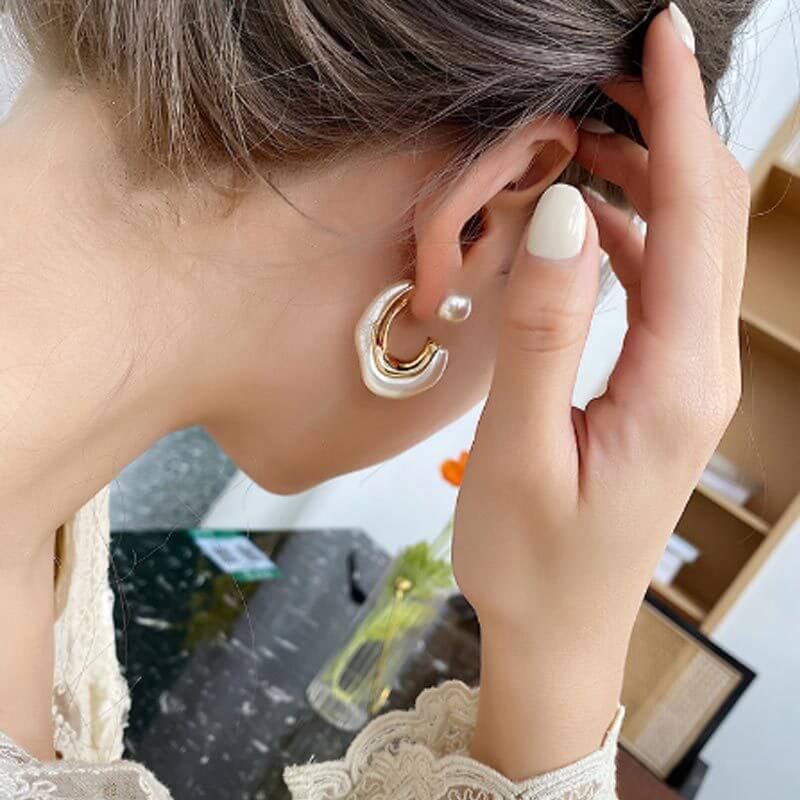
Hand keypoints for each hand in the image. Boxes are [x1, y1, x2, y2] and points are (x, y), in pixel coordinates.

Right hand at [454, 6, 749, 778]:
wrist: (558, 630)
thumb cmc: (534, 559)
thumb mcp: (522, 449)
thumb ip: (548, 331)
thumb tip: (567, 213)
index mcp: (678, 379)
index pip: (697, 214)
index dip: (682, 117)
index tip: (662, 38)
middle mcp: (699, 369)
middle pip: (707, 217)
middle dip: (671, 127)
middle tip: (610, 69)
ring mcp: (684, 378)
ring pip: (686, 246)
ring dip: (650, 177)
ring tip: (589, 131)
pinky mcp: (659, 386)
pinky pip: (661, 286)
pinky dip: (634, 232)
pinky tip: (591, 219)